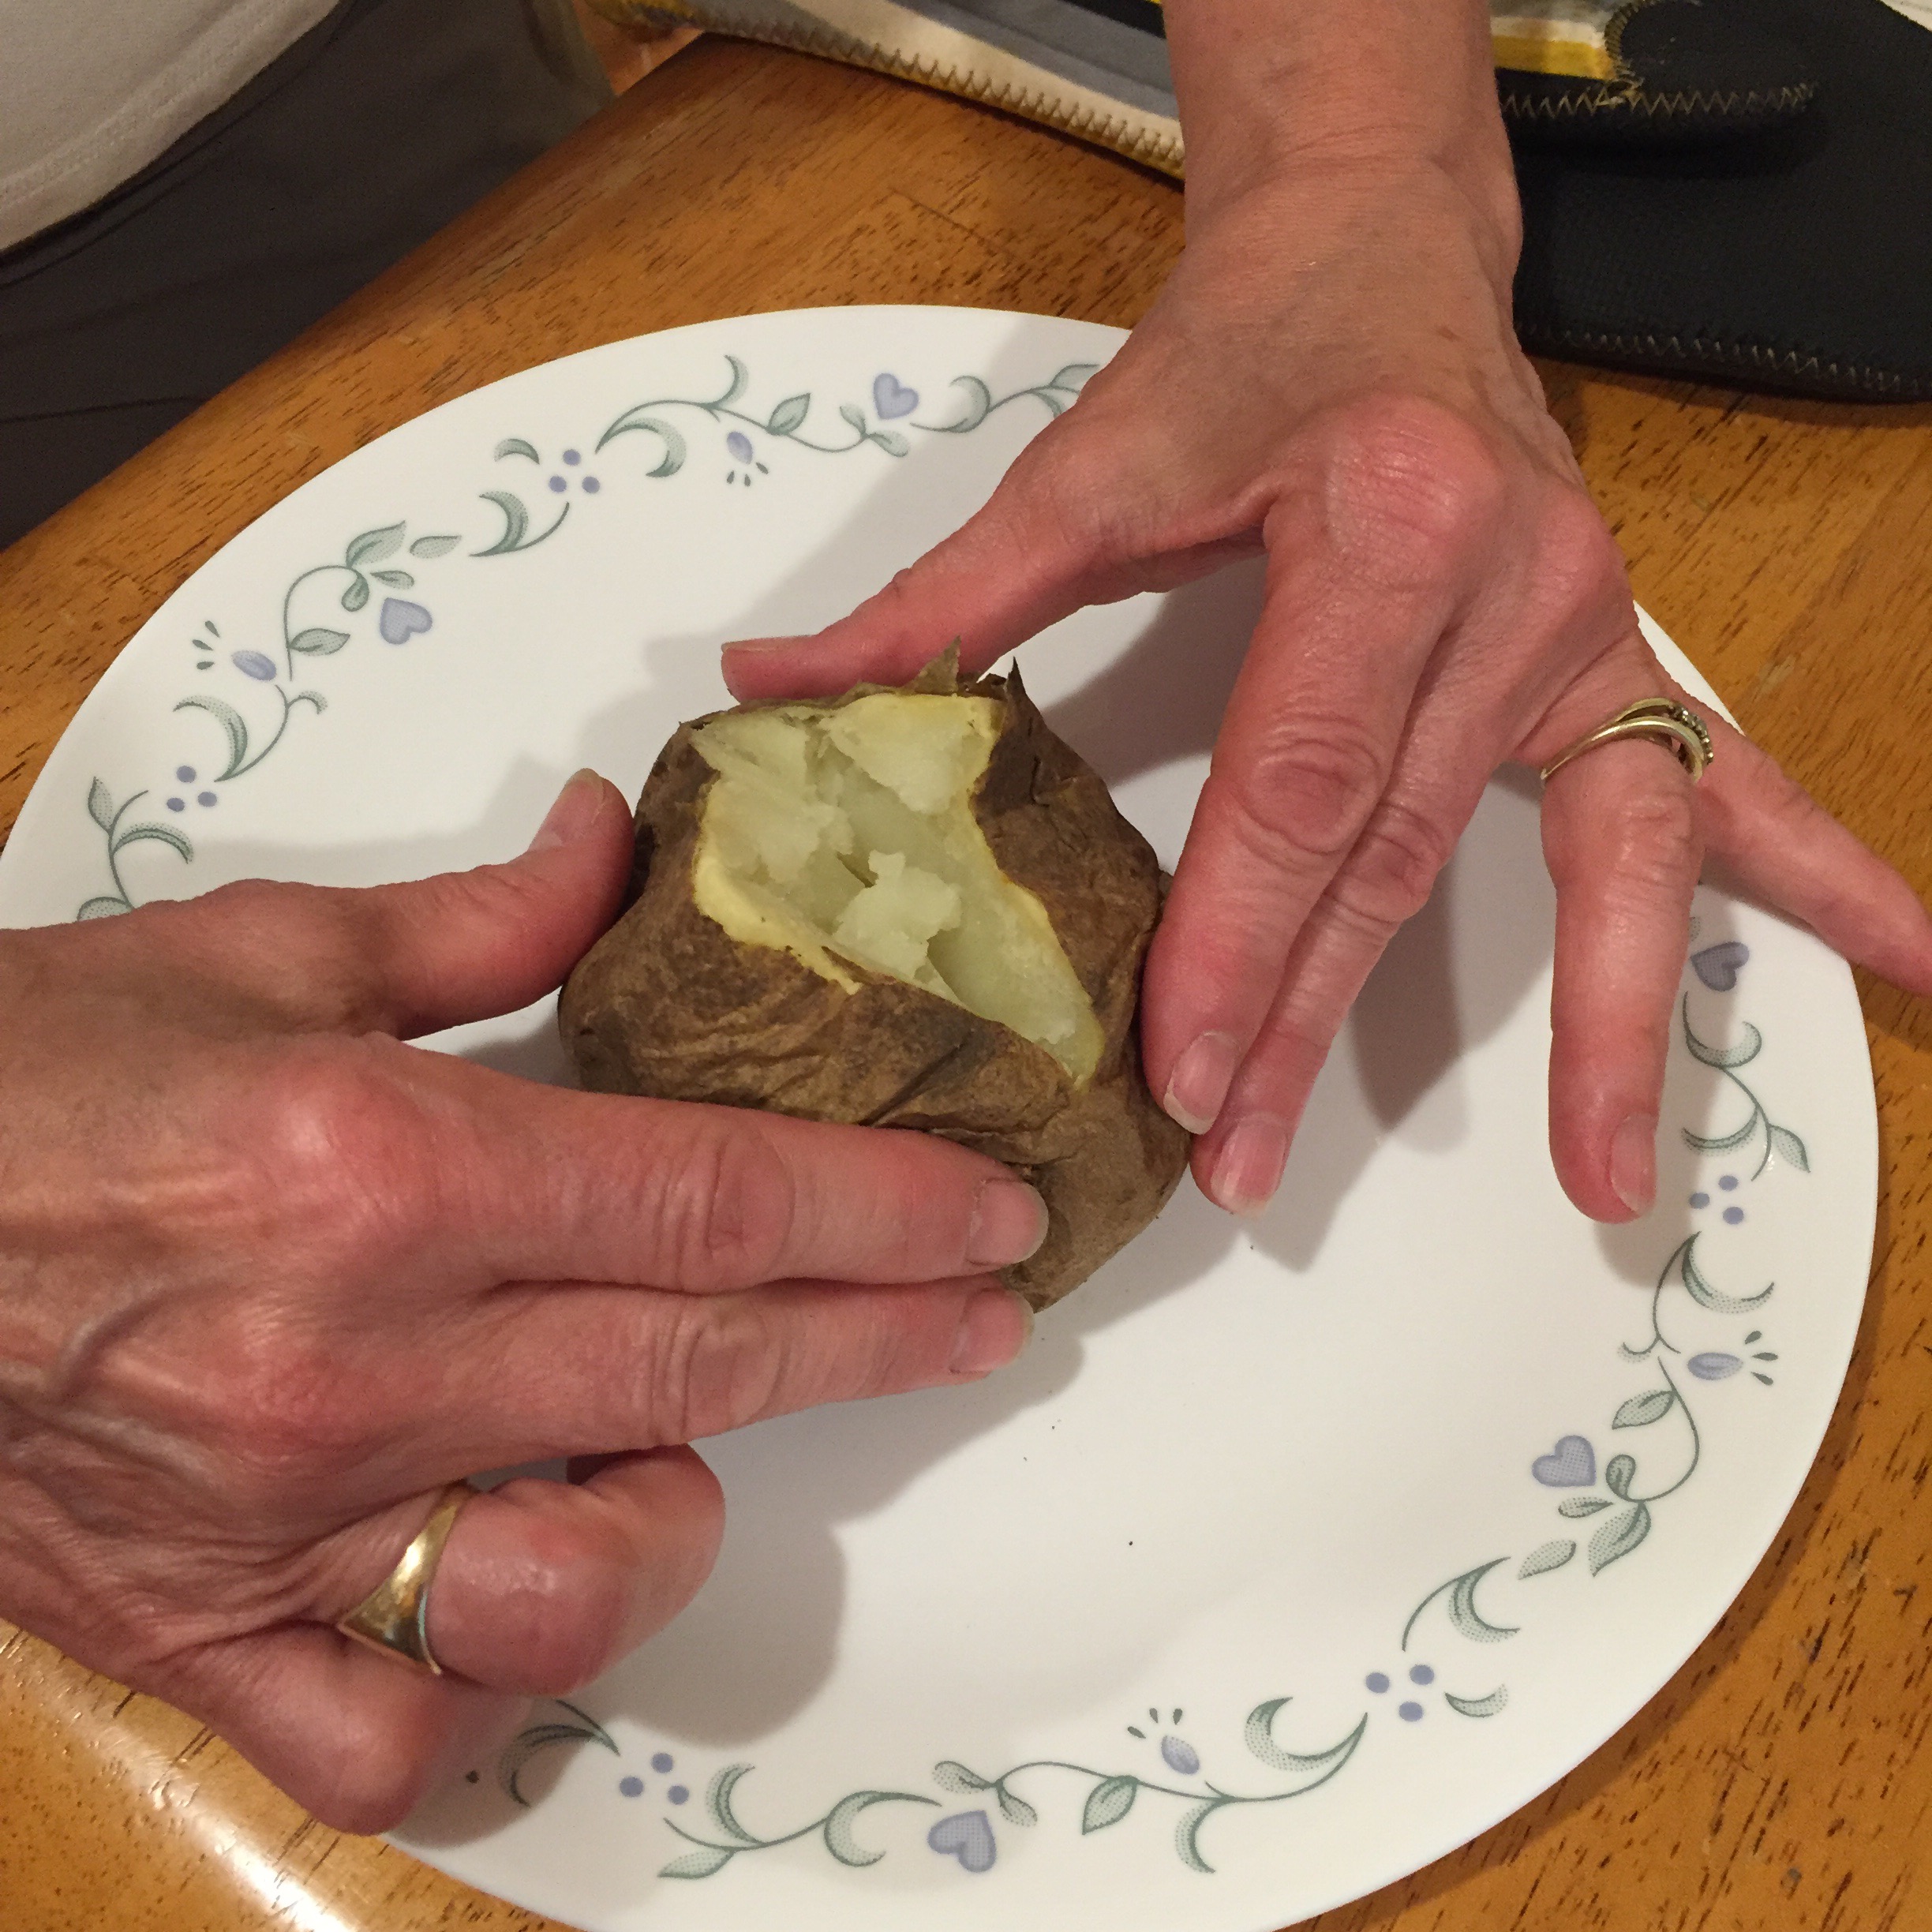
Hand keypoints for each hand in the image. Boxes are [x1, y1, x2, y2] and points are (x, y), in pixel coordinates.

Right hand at [0, 772, 1039, 1830]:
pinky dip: (476, 1695)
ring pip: (563, 1589)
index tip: (993, 1218)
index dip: (884, 1212)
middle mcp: (348, 1362)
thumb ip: (477, 920)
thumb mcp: (258, 948)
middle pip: (698, 1361)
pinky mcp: (193, 1628)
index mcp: (379, 1170)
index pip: (711, 1199)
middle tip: (989, 1320)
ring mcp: (273, 1523)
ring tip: (679, 1443)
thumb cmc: (26, 1075)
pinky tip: (502, 1599)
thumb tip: (622, 850)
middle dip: (882, 1340)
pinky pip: (381, 1737)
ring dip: (670, 1521)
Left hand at [722, 33, 1931, 1224]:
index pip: (1309, 783)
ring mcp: (1596, 625)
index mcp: (1390, 527)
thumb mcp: (1097, 458)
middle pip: (1418, 855)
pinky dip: (1822, 876)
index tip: (1180, 1073)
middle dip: (1325, 1022)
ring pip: (1593, 859)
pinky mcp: (1624, 650)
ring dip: (1603, 1031)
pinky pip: (1736, 779)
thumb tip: (779, 689)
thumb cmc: (1249, 347)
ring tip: (1612, 1189)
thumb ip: (951, 596)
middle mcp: (1522, 582)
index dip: (1241, 938)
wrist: (1382, 245)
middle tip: (1250, 1165)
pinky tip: (1909, 965)